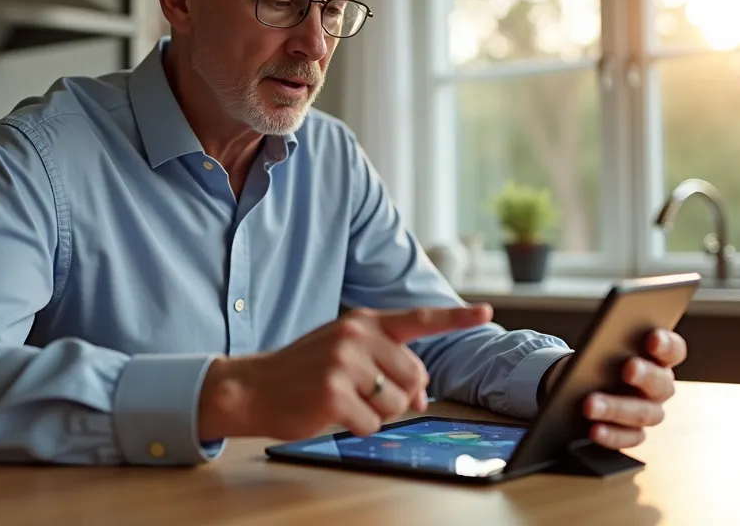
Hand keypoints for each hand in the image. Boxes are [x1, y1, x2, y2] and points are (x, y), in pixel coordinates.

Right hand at [197, 305, 492, 440]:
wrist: (253, 387)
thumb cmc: (304, 372)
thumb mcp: (345, 354)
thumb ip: (386, 364)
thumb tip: (423, 396)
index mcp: (364, 322)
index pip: (419, 319)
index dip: (456, 317)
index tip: (486, 312)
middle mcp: (357, 336)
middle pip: (415, 379)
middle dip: (397, 396)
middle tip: (362, 394)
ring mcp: (345, 363)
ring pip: (396, 405)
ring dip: (376, 413)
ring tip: (342, 400)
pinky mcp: (334, 393)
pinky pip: (371, 424)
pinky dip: (355, 427)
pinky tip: (331, 413)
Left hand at [573, 329, 688, 449]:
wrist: (577, 385)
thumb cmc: (595, 360)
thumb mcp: (600, 348)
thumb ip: (607, 344)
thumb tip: (599, 345)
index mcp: (658, 359)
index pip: (674, 350)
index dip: (667, 345)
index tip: (653, 338)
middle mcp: (659, 387)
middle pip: (661, 383)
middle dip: (645, 375)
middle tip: (628, 368)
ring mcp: (649, 412)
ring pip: (643, 413)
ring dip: (616, 408)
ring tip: (590, 405)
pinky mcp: (633, 434)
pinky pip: (629, 438)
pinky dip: (611, 435)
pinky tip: (594, 430)